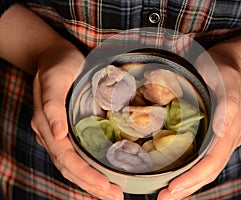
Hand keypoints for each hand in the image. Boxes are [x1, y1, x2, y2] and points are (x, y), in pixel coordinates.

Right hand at [30, 42, 123, 199]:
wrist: (54, 55)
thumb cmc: (58, 65)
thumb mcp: (54, 79)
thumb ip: (52, 105)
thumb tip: (56, 134)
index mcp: (47, 126)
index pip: (68, 159)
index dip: (87, 175)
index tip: (108, 187)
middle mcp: (52, 134)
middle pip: (71, 168)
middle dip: (92, 185)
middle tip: (116, 197)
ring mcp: (58, 133)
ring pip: (73, 165)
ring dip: (91, 182)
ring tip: (111, 193)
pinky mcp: (68, 129)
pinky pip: (76, 155)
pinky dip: (88, 169)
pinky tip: (101, 174)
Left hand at [158, 48, 240, 199]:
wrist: (229, 63)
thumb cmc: (222, 69)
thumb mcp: (225, 80)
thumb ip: (227, 104)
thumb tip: (221, 131)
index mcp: (231, 129)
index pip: (212, 162)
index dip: (193, 177)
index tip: (172, 189)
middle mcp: (227, 138)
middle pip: (209, 171)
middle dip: (187, 188)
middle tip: (163, 199)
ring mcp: (221, 138)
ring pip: (206, 168)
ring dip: (188, 184)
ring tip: (167, 195)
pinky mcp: (213, 134)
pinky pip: (203, 158)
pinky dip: (190, 171)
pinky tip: (176, 176)